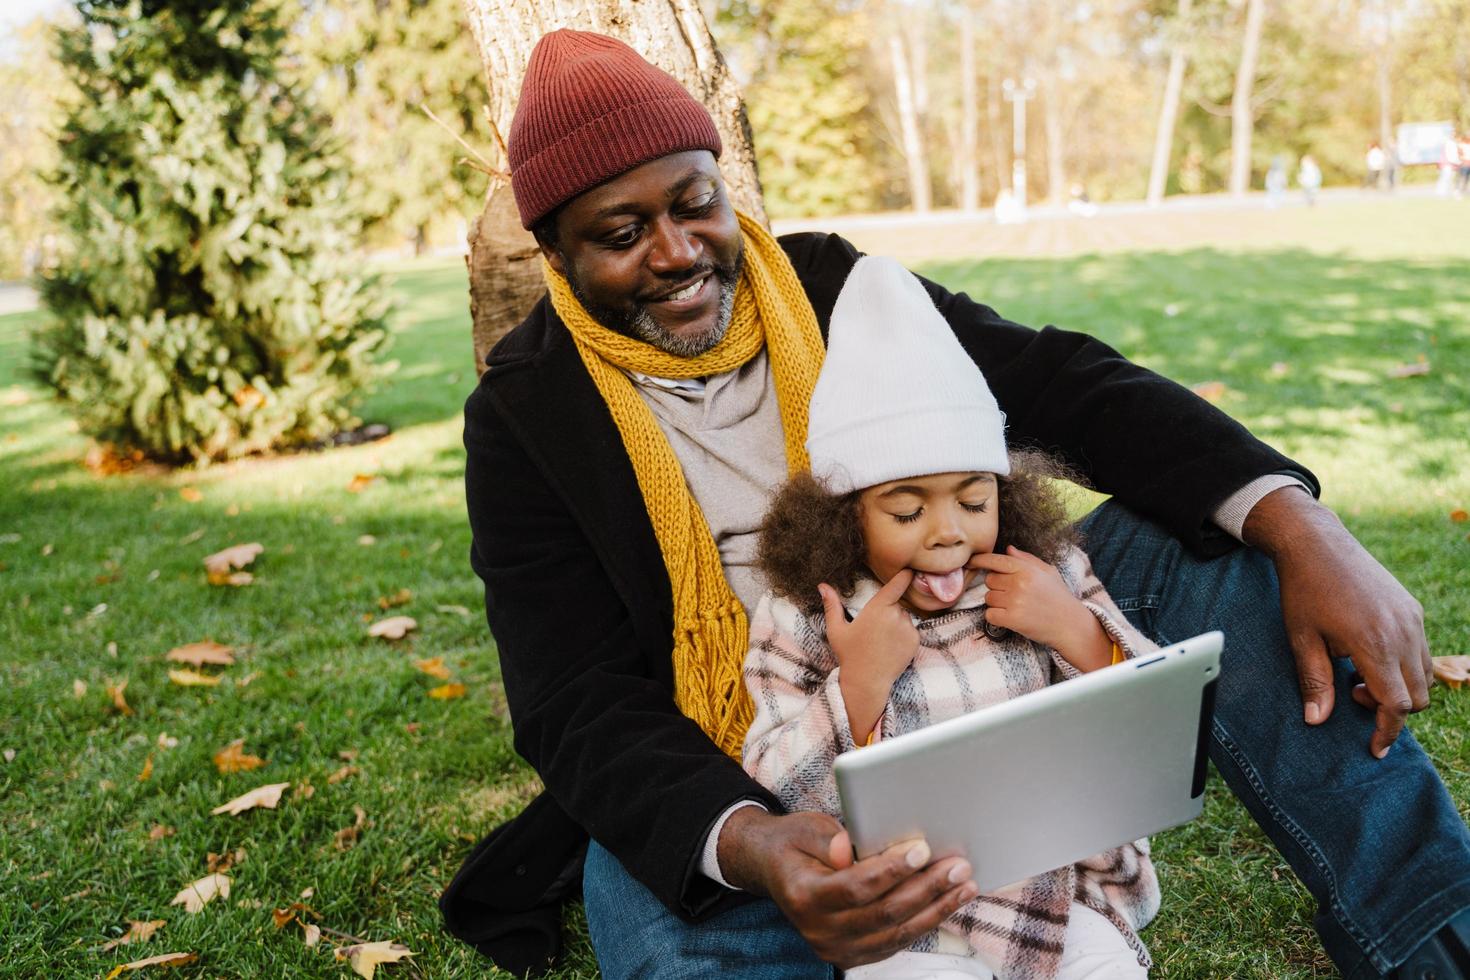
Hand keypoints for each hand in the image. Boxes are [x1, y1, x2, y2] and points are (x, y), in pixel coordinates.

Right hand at [717, 807, 978, 966]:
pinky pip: (896, 942)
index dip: (892, 870)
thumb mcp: (804, 828)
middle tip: (958, 866)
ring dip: (935, 909)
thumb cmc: (794, 842)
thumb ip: (827, 839)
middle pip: (883, 914)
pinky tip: (946, 902)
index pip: (856, 888)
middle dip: (926, 889)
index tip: (923, 849)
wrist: (774, 869)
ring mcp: (836, 948)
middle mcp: (818, 930)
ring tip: (964, 885)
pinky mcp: (852, 954)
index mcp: (804, 896)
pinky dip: (924, 922)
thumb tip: (850, 848)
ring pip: (896, 933)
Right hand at [819, 573, 918, 737]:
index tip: (910, 569)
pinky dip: (904, 636)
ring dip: (897, 623)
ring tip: (881, 641)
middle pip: (897, 604)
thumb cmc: (849, 655)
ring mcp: (908, 629)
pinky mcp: (915, 641)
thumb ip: (831, 605)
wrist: (867, 682)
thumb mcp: (836, 629)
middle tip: (874, 630)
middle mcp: (896, 615)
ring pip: (904, 618)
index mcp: (877, 608)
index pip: (897, 584)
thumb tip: (822, 585)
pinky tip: (890, 648)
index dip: (905, 575)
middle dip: (889, 611)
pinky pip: (911, 631)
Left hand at [969, 546, 1108, 667]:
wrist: (1071, 624)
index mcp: (1027, 569)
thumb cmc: (1059, 597)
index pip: (996, 560)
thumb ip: (1026, 559)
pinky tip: (1011, 617)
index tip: (970, 561)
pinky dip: (996, 617)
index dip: (980, 560)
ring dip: (997, 603)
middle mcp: (1019, 583)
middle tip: (1014, 595)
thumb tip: (1007, 549)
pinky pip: (989, 614)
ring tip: (1016, 606)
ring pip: (988, 598)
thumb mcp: (1048, 572)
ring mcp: (1015, 601)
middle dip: (997, 587)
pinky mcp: (1012, 619)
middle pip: (989, 581)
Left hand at [1243, 487, 1430, 756]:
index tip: (1374, 747)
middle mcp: (1403, 632)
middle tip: (1349, 693)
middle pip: (1416, 696)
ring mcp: (1412, 619)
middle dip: (1389, 709)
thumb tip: (1317, 721)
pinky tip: (1367, 655)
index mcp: (1374, 643)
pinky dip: (1402, 667)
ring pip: (1423, 676)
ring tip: (1354, 673)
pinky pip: (1421, 653)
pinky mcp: (1413, 609)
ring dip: (1397, 688)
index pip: (1395, 704)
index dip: (1386, 730)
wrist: (1317, 543)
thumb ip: (1314, 682)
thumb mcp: (1301, 638)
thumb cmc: (1303, 590)